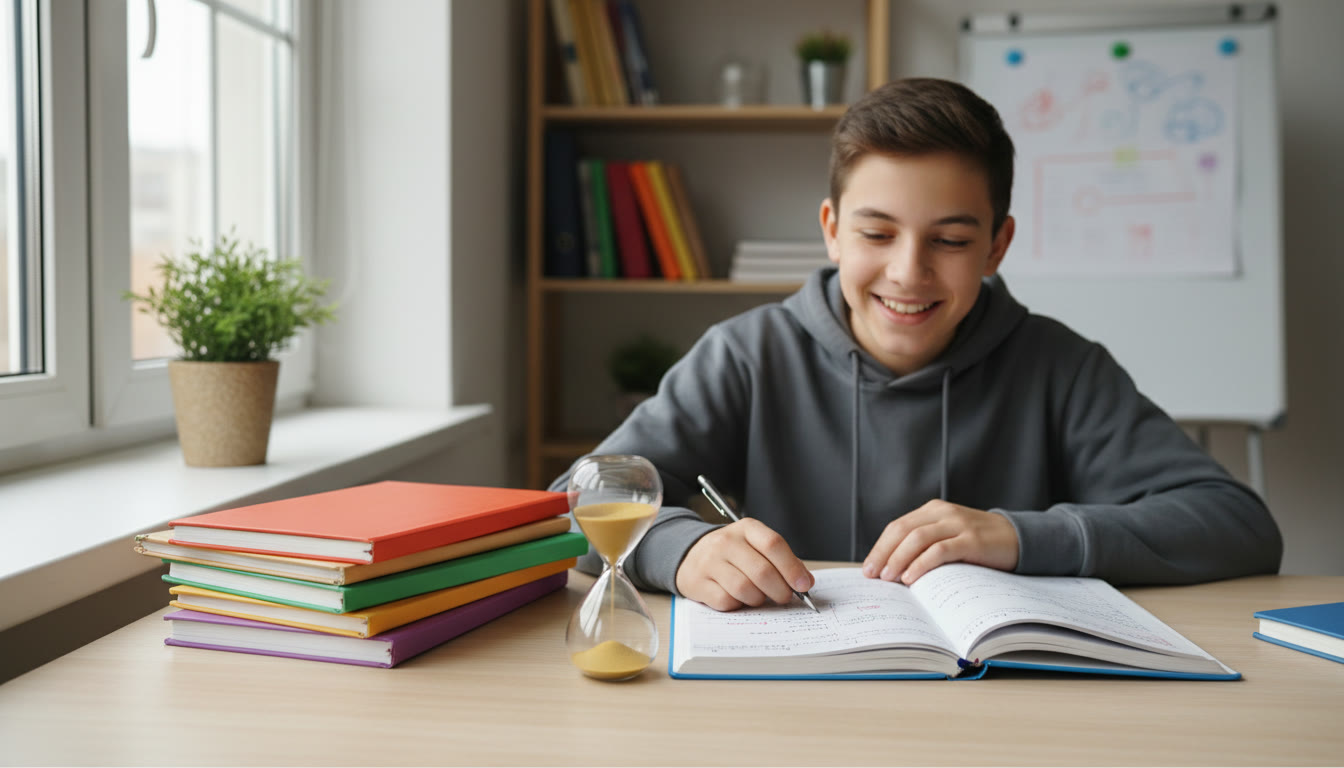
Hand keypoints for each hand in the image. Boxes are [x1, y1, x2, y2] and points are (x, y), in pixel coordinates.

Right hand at [675, 518, 814, 611]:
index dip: (792, 567)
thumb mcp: (755, 546)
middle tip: (784, 597)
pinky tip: (737, 598)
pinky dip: (737, 605)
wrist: (690, 555)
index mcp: (746, 528)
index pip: (773, 544)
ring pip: (744, 589)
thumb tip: (805, 581)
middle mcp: (726, 542)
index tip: (804, 584)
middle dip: (780, 590)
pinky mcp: (698, 583)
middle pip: (762, 571)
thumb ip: (781, 561)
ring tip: (758, 596)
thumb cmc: (732, 554)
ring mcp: (710, 562)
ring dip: (758, 599)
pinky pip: (726, 601)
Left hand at [862, 500, 1018, 584]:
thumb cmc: (979, 543)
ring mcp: (957, 524)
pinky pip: (939, 551)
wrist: (1019, 538)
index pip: (897, 526)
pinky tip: (911, 577)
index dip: (880, 547)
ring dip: (898, 559)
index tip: (868, 568)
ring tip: (889, 578)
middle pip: (902, 531)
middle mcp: (942, 513)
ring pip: (917, 538)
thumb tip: (893, 569)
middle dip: (883, 553)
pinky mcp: (971, 540)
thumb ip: (926, 543)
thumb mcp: (949, 535)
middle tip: (872, 575)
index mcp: (933, 510)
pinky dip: (921, 564)